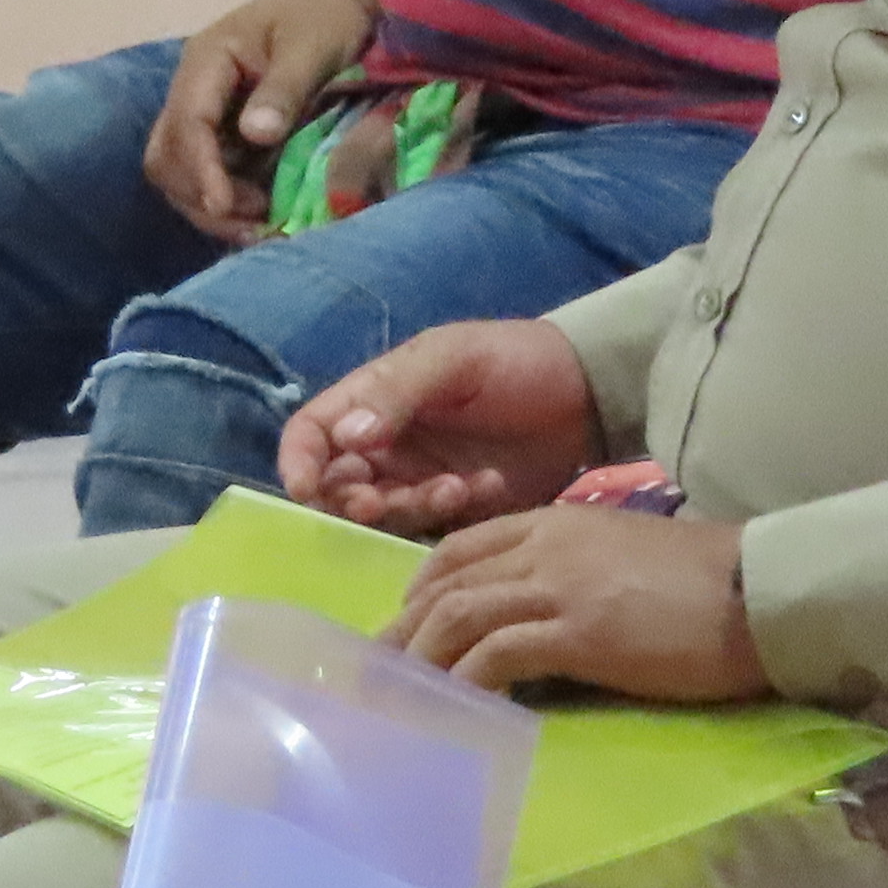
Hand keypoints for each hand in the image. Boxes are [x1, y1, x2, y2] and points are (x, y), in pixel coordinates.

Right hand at [142, 0, 378, 238]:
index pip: (186, 122)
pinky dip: (226, 200)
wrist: (332, 0)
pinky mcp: (221, 133)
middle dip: (200, 195)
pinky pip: (206, 174)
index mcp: (207, 60)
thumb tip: (256, 135)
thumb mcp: (312, 47)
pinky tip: (260, 216)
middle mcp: (193, 89)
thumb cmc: (323, 17)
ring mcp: (204, 112)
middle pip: (167, 155)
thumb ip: (284, 89)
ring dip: (210, 206)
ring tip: (260, 225)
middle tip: (253, 223)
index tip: (224, 206)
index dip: (201, 169)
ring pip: (179, 172)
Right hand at [280, 319, 599, 533]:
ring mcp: (419, 479)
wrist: (588, 392)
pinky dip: (450, 512)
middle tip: (382, 501)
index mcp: (373, 399)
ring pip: (382, 513)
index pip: (311, 433)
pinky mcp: (455, 510)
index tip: (307, 489)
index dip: (298, 462)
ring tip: (455, 486)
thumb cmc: (515, 361)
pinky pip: (430, 527)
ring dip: (407, 506)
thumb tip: (345, 438)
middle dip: (353, 499)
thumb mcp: (454, 360)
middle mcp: (386, 445)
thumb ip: (397, 394)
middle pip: (336, 486)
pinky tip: (489, 485)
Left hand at [389, 508, 766, 700]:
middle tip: (377, 678)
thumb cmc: (704, 583)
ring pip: (459, 617)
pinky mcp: (578, 632)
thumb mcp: (622, 559)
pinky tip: (452, 713)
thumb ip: (573, 574)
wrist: (758, 591)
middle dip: (402, 634)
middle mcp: (545, 545)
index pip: (461, 547)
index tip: (402, 630)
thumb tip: (540, 622)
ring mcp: (559, 587)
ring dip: (420, 664)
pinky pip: (497, 656)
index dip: (419, 589)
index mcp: (556, 521)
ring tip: (397, 704)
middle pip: (446, 585)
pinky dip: (465, 686)